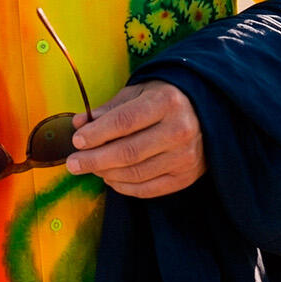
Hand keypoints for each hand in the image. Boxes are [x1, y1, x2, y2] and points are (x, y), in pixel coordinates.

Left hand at [65, 80, 204, 197]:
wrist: (207, 113)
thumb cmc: (165, 100)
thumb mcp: (139, 93)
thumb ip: (109, 109)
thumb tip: (79, 124)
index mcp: (166, 102)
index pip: (124, 121)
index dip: (97, 134)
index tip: (77, 141)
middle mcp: (179, 130)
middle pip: (128, 152)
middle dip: (95, 160)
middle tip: (73, 163)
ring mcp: (185, 157)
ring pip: (136, 173)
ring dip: (106, 174)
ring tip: (91, 168)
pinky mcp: (186, 177)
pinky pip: (148, 188)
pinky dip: (124, 187)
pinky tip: (110, 179)